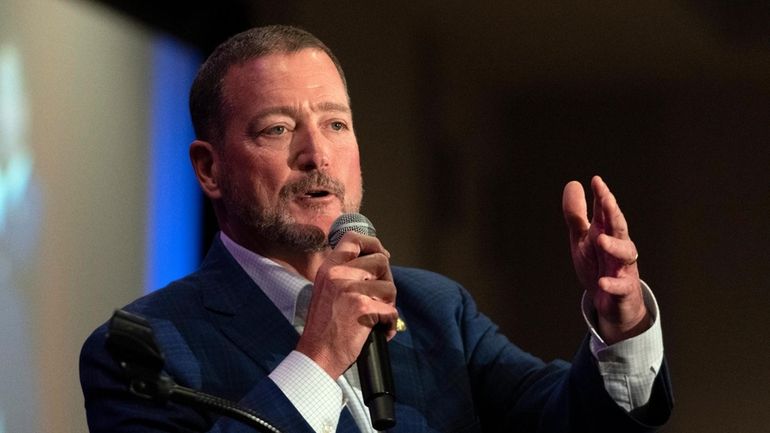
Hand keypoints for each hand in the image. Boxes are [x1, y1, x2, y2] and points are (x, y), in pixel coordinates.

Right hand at [297, 231, 397, 378]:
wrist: (317, 354)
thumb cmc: (325, 326)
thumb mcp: (327, 289)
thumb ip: (347, 272)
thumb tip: (381, 258)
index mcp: (329, 268)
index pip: (354, 238)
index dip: (374, 244)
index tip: (382, 256)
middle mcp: (338, 274)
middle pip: (381, 261)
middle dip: (387, 281)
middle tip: (379, 299)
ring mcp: (351, 289)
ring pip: (390, 287)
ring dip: (389, 305)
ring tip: (376, 316)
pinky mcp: (363, 307)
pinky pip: (391, 310)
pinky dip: (389, 324)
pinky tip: (379, 330)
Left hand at [562, 176, 650, 344]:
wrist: (609, 302)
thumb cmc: (597, 264)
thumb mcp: (582, 239)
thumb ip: (577, 215)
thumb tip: (574, 184)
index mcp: (606, 232)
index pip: (605, 211)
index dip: (602, 196)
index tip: (596, 180)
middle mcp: (618, 246)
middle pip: (619, 226)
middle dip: (613, 212)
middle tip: (606, 198)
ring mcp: (623, 267)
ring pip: (625, 253)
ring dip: (614, 246)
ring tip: (600, 240)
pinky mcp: (624, 289)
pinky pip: (621, 286)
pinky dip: (613, 284)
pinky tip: (603, 282)